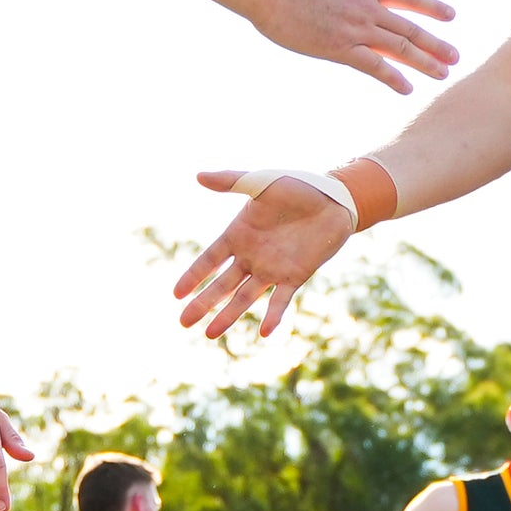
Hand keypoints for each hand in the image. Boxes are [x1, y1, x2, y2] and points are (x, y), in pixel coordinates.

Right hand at [173, 171, 359, 338]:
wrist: (335, 199)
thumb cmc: (297, 187)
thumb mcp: (261, 182)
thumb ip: (231, 181)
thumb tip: (198, 176)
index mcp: (238, 234)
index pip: (209, 260)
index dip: (193, 276)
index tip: (176, 294)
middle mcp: (251, 256)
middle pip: (221, 285)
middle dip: (202, 303)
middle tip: (183, 323)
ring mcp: (272, 268)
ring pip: (244, 297)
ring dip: (227, 315)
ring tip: (209, 334)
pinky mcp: (295, 276)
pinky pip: (281, 300)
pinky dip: (273, 316)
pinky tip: (264, 332)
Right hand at [242, 0, 457, 92]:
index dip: (432, 7)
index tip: (452, 16)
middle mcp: (367, 7)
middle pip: (410, 27)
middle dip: (436, 44)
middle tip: (456, 58)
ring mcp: (355, 28)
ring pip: (399, 47)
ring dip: (423, 62)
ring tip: (443, 74)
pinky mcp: (339, 48)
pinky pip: (373, 66)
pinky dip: (393, 78)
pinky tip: (408, 89)